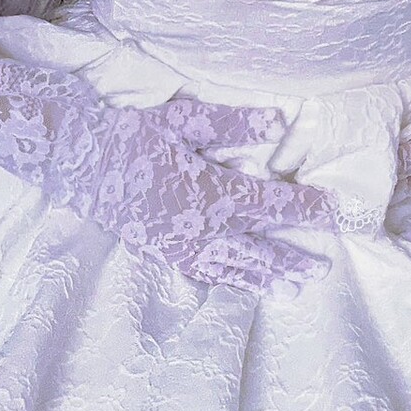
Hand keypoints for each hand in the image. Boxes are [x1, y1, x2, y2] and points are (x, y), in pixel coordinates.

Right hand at [0, 63, 336, 294]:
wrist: (79, 161)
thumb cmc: (132, 134)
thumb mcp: (183, 120)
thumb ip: (232, 125)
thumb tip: (277, 124)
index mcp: (211, 191)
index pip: (270, 203)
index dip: (304, 209)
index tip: (331, 212)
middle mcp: (200, 226)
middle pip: (257, 247)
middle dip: (291, 258)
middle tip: (320, 271)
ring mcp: (180, 244)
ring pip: (232, 267)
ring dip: (264, 278)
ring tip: (292, 290)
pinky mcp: (162, 251)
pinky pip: (202, 272)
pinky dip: (226, 280)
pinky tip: (239, 285)